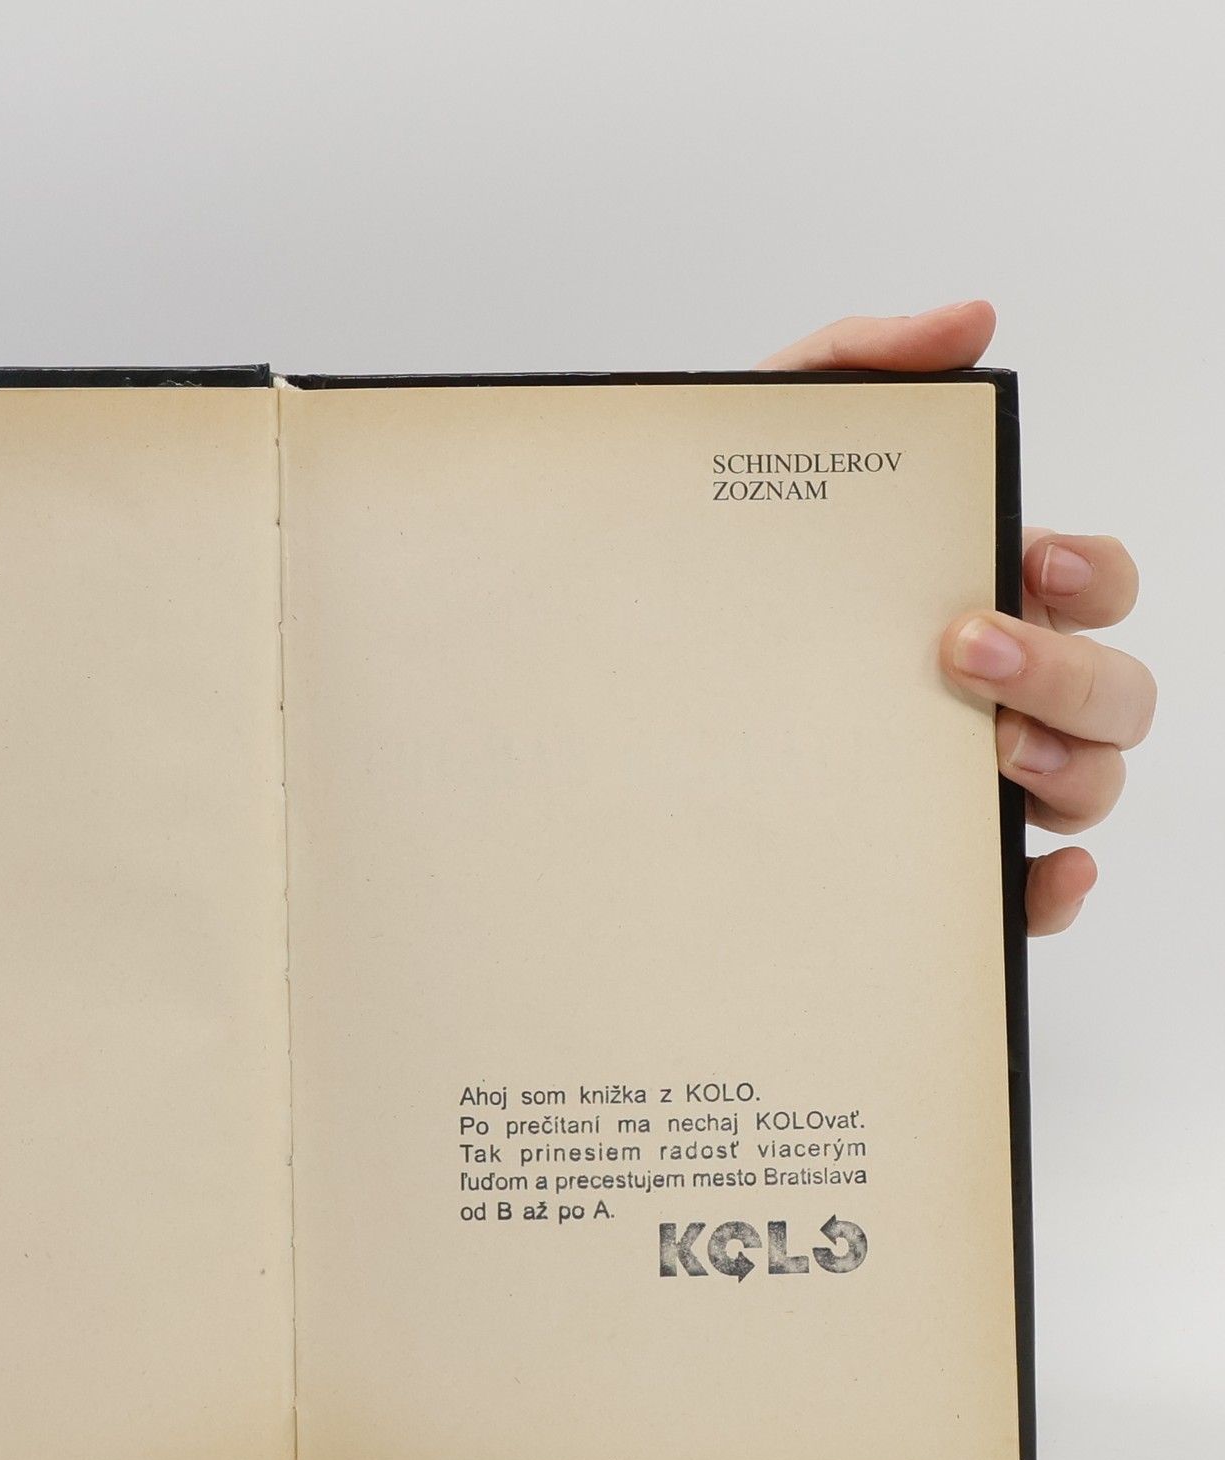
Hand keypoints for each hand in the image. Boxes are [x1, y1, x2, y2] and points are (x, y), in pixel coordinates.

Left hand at [760, 300, 1154, 933]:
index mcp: (971, 593)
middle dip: (1069, 672)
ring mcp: (965, 777)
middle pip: (1112, 691)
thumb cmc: (700, 564)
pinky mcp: (927, 861)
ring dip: (1069, 770)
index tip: (1035, 563)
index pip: (1094, 583)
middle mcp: (988, 686)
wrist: (591, 664)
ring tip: (986, 753)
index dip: (1097, 574)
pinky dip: (1052, 889)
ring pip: (1089, 785)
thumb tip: (968, 323)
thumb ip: (854, 365)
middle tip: (966, 652)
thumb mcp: (755, 444)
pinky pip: (1025, 892)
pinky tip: (1035, 875)